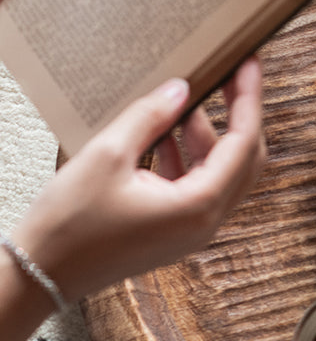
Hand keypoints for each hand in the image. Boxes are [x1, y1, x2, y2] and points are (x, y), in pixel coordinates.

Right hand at [12, 57, 266, 301]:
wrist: (41, 275)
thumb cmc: (69, 224)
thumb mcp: (107, 155)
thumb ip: (150, 117)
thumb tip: (181, 89)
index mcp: (200, 205)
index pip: (244, 142)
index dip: (248, 99)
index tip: (249, 64)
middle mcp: (206, 222)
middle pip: (245, 159)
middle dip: (239, 116)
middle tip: (231, 77)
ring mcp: (194, 230)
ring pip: (222, 173)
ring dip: (211, 136)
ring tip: (190, 100)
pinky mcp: (177, 231)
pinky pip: (199, 187)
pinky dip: (192, 157)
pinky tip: (168, 134)